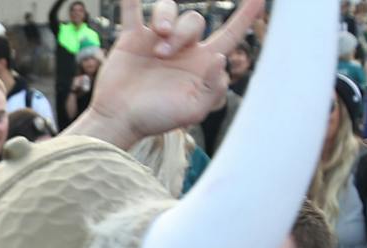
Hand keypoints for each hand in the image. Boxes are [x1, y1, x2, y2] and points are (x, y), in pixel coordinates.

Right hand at [66, 0, 260, 149]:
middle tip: (163, 56)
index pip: (231, 34)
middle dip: (181, 33)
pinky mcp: (132, 38)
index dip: (246, 16)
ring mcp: (157, 40)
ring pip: (168, 9)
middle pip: (194, 20)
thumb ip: (213, 87)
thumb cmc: (157, 118)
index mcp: (202, 63)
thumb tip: (220, 58)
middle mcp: (182, 48)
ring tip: (157, 35)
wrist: (120, 119)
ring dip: (164, 17)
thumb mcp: (193, 111)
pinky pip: (133, 10)